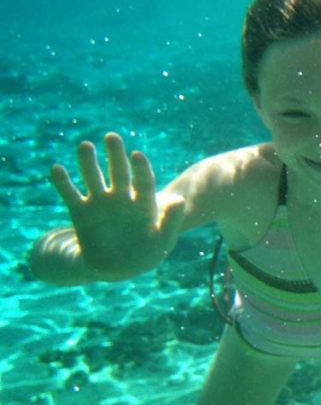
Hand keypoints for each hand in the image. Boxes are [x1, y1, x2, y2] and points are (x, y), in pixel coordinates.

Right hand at [50, 132, 184, 277]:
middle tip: (111, 137)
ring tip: (85, 146)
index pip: (143, 180)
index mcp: (143, 201)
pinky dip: (62, 181)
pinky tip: (56, 168)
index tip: (136, 156)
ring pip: (93, 176)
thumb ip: (171, 220)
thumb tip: (181, 201)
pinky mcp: (81, 211)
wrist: (117, 268)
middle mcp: (121, 197)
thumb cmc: (146, 254)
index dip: (140, 168)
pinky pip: (70, 193)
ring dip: (88, 161)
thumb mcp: (163, 240)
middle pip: (119, 172)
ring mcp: (100, 202)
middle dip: (115, 155)